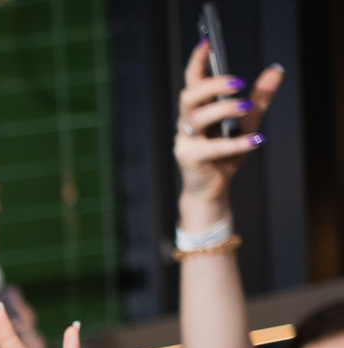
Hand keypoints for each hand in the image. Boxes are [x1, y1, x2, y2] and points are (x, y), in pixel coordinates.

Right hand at [173, 41, 280, 223]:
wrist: (212, 190)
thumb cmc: (224, 155)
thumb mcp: (247, 121)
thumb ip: (259, 97)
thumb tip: (275, 70)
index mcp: (198, 110)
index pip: (192, 82)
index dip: (197, 62)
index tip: (206, 43)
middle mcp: (187, 123)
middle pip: (189, 96)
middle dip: (212, 85)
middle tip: (238, 82)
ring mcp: (185, 141)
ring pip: (196, 118)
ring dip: (223, 109)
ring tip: (246, 106)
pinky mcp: (189, 159)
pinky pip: (212, 148)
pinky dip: (236, 144)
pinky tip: (256, 140)